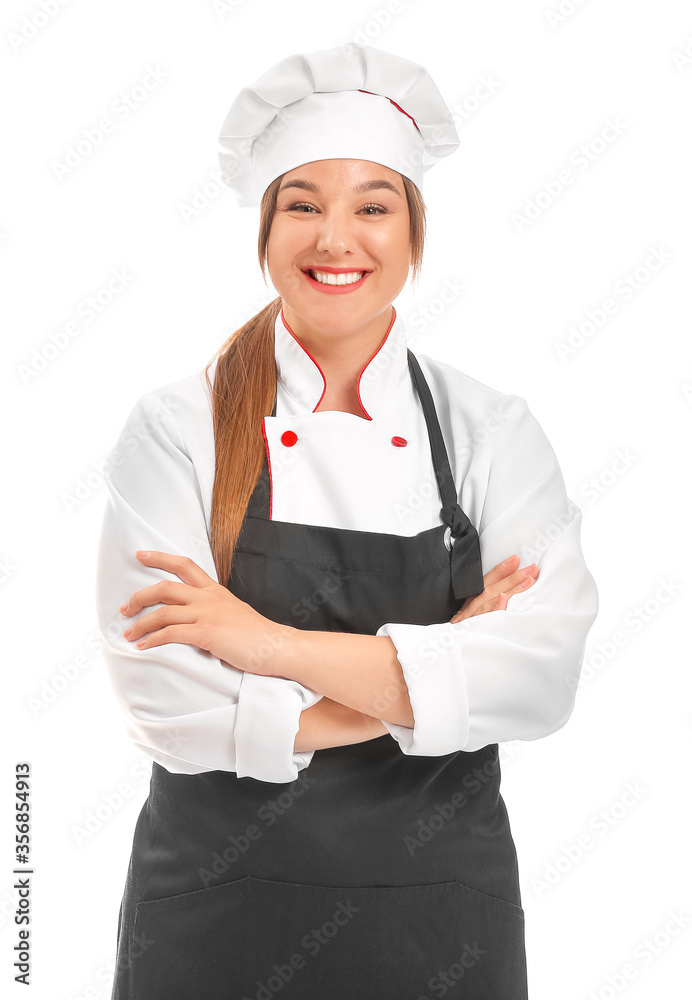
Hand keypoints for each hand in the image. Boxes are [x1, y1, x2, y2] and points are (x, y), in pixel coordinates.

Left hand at [119, 550, 292, 675]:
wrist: (277, 647)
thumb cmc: (257, 635)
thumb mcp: (234, 612)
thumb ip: (214, 610)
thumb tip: (195, 618)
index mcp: (215, 591)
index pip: (184, 565)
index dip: (160, 558)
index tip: (140, 554)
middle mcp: (209, 598)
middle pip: (165, 588)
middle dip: (139, 597)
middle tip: (125, 609)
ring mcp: (208, 614)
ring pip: (163, 612)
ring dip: (141, 623)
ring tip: (128, 634)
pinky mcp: (207, 633)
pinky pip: (171, 634)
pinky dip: (153, 639)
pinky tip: (144, 646)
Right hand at [450, 553, 538, 623]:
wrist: (454, 638)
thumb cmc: (467, 620)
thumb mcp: (474, 605)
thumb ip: (491, 595)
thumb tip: (509, 588)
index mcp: (477, 593)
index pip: (491, 577)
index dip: (503, 567)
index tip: (516, 558)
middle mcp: (478, 600)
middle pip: (497, 585)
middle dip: (515, 576)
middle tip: (532, 568)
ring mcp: (480, 612)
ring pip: (496, 596)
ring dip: (512, 588)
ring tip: (529, 580)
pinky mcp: (481, 624)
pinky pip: (490, 615)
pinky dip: (496, 607)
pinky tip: (504, 599)